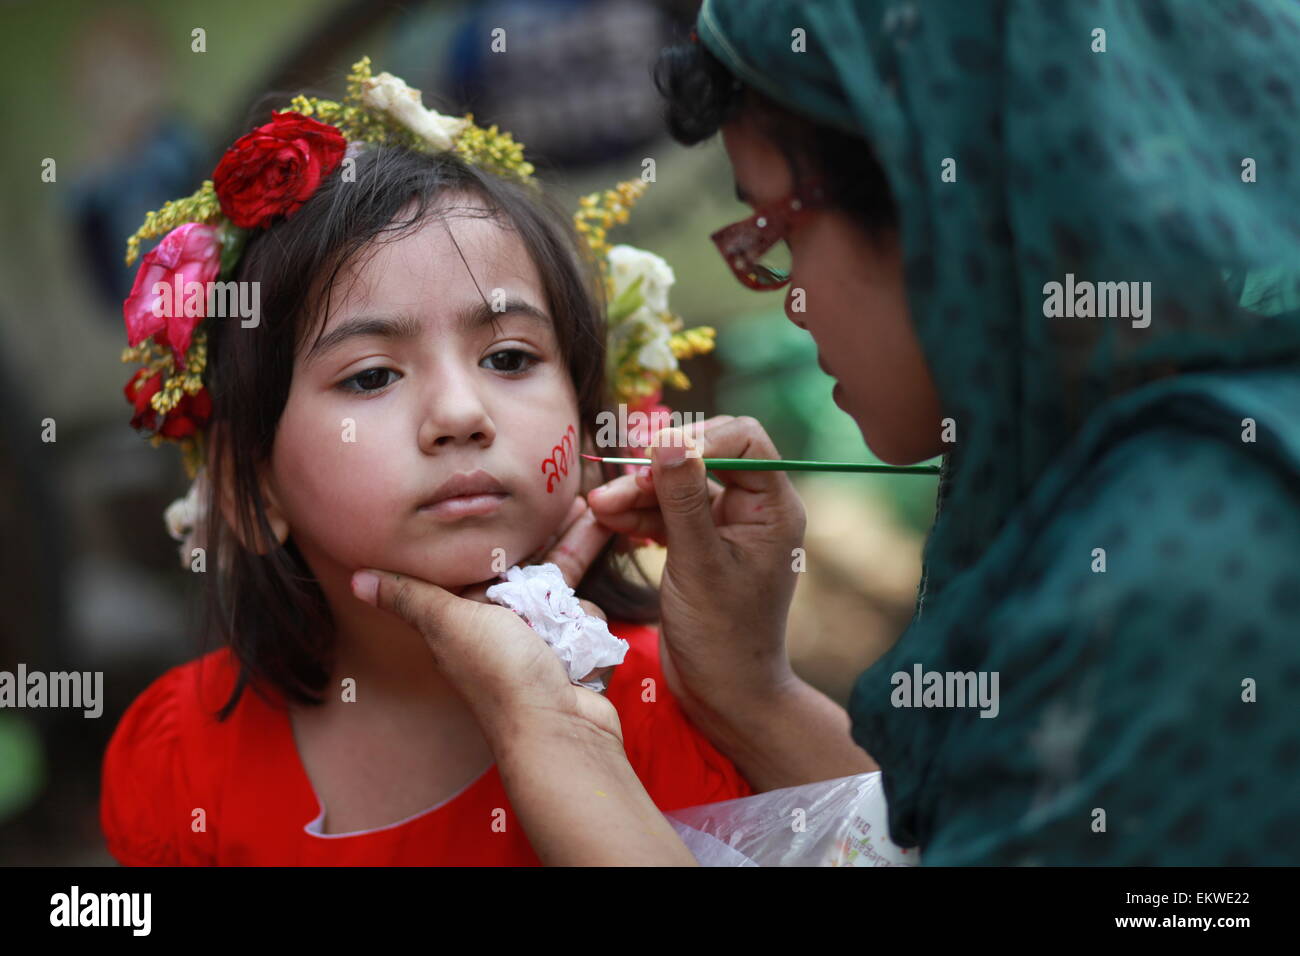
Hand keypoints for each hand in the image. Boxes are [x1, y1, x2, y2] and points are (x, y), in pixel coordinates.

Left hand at [351, 496, 619, 742]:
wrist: (559, 731)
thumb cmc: (501, 675)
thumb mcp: (450, 624)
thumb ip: (411, 596)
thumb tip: (356, 580)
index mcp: (464, 615)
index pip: (482, 561)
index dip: (503, 530)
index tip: (522, 496)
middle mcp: (500, 626)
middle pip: (531, 569)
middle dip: (558, 540)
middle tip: (582, 505)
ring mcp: (539, 642)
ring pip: (562, 593)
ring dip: (573, 592)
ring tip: (598, 546)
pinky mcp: (572, 654)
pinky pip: (583, 621)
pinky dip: (586, 626)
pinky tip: (581, 638)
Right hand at [585, 415, 805, 718]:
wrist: (723, 695)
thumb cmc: (721, 636)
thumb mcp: (698, 563)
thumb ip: (682, 500)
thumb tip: (669, 440)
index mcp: (773, 508)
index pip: (744, 439)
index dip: (699, 438)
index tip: (655, 456)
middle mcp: (755, 510)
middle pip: (706, 456)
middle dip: (659, 468)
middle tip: (619, 484)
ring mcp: (727, 527)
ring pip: (679, 485)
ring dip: (640, 492)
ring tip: (599, 505)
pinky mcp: (701, 545)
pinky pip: (668, 513)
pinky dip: (640, 514)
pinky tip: (608, 518)